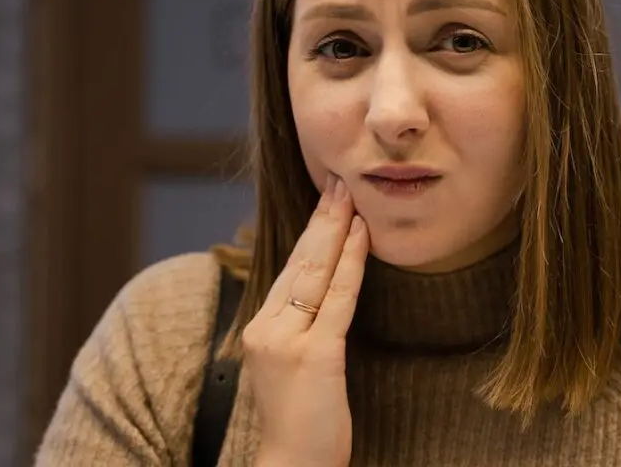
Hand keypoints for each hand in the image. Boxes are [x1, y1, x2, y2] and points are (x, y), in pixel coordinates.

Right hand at [242, 174, 368, 466]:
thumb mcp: (290, 364)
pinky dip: (351, 263)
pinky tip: (362, 236)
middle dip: (322, 218)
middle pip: (299, 262)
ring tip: (350, 196)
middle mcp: (265, 328)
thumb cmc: (300, 420)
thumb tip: (321, 291)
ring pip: (315, 273)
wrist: (292, 464)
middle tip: (338, 181)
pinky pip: (337, 299)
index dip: (311, 232)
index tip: (326, 200)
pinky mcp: (313, 355)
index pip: (289, 269)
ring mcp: (286, 341)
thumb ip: (298, 327)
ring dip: (336, 229)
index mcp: (259, 328)